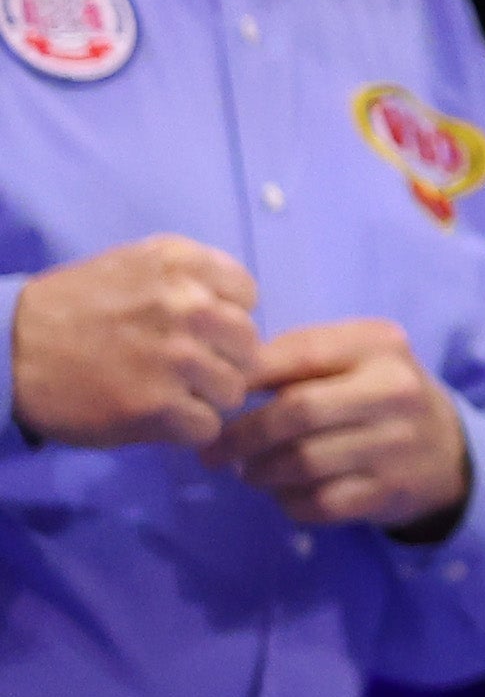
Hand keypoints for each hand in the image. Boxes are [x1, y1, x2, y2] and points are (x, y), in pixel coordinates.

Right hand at [9, 236, 260, 449]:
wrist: (8, 351)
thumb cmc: (72, 309)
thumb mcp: (136, 266)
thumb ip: (191, 279)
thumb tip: (240, 310)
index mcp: (184, 265)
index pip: (248, 296)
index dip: (228, 319)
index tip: (201, 333)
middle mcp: (189, 305)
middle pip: (248, 345)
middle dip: (224, 361)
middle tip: (190, 373)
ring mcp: (175, 357)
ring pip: (233, 389)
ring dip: (207, 399)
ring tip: (173, 397)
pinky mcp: (156, 406)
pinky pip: (206, 426)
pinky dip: (188, 430)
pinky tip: (161, 420)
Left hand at [204, 319, 470, 533]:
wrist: (444, 450)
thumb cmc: (377, 395)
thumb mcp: (353, 359)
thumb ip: (297, 358)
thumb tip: (224, 382)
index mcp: (379, 345)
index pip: (299, 353)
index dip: (246, 378)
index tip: (213, 399)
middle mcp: (394, 389)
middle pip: (298, 412)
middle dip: (243, 436)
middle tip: (213, 452)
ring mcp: (396, 443)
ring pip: (303, 463)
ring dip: (260, 472)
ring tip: (250, 471)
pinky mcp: (390, 491)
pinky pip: (318, 503)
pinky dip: (287, 502)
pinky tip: (285, 493)